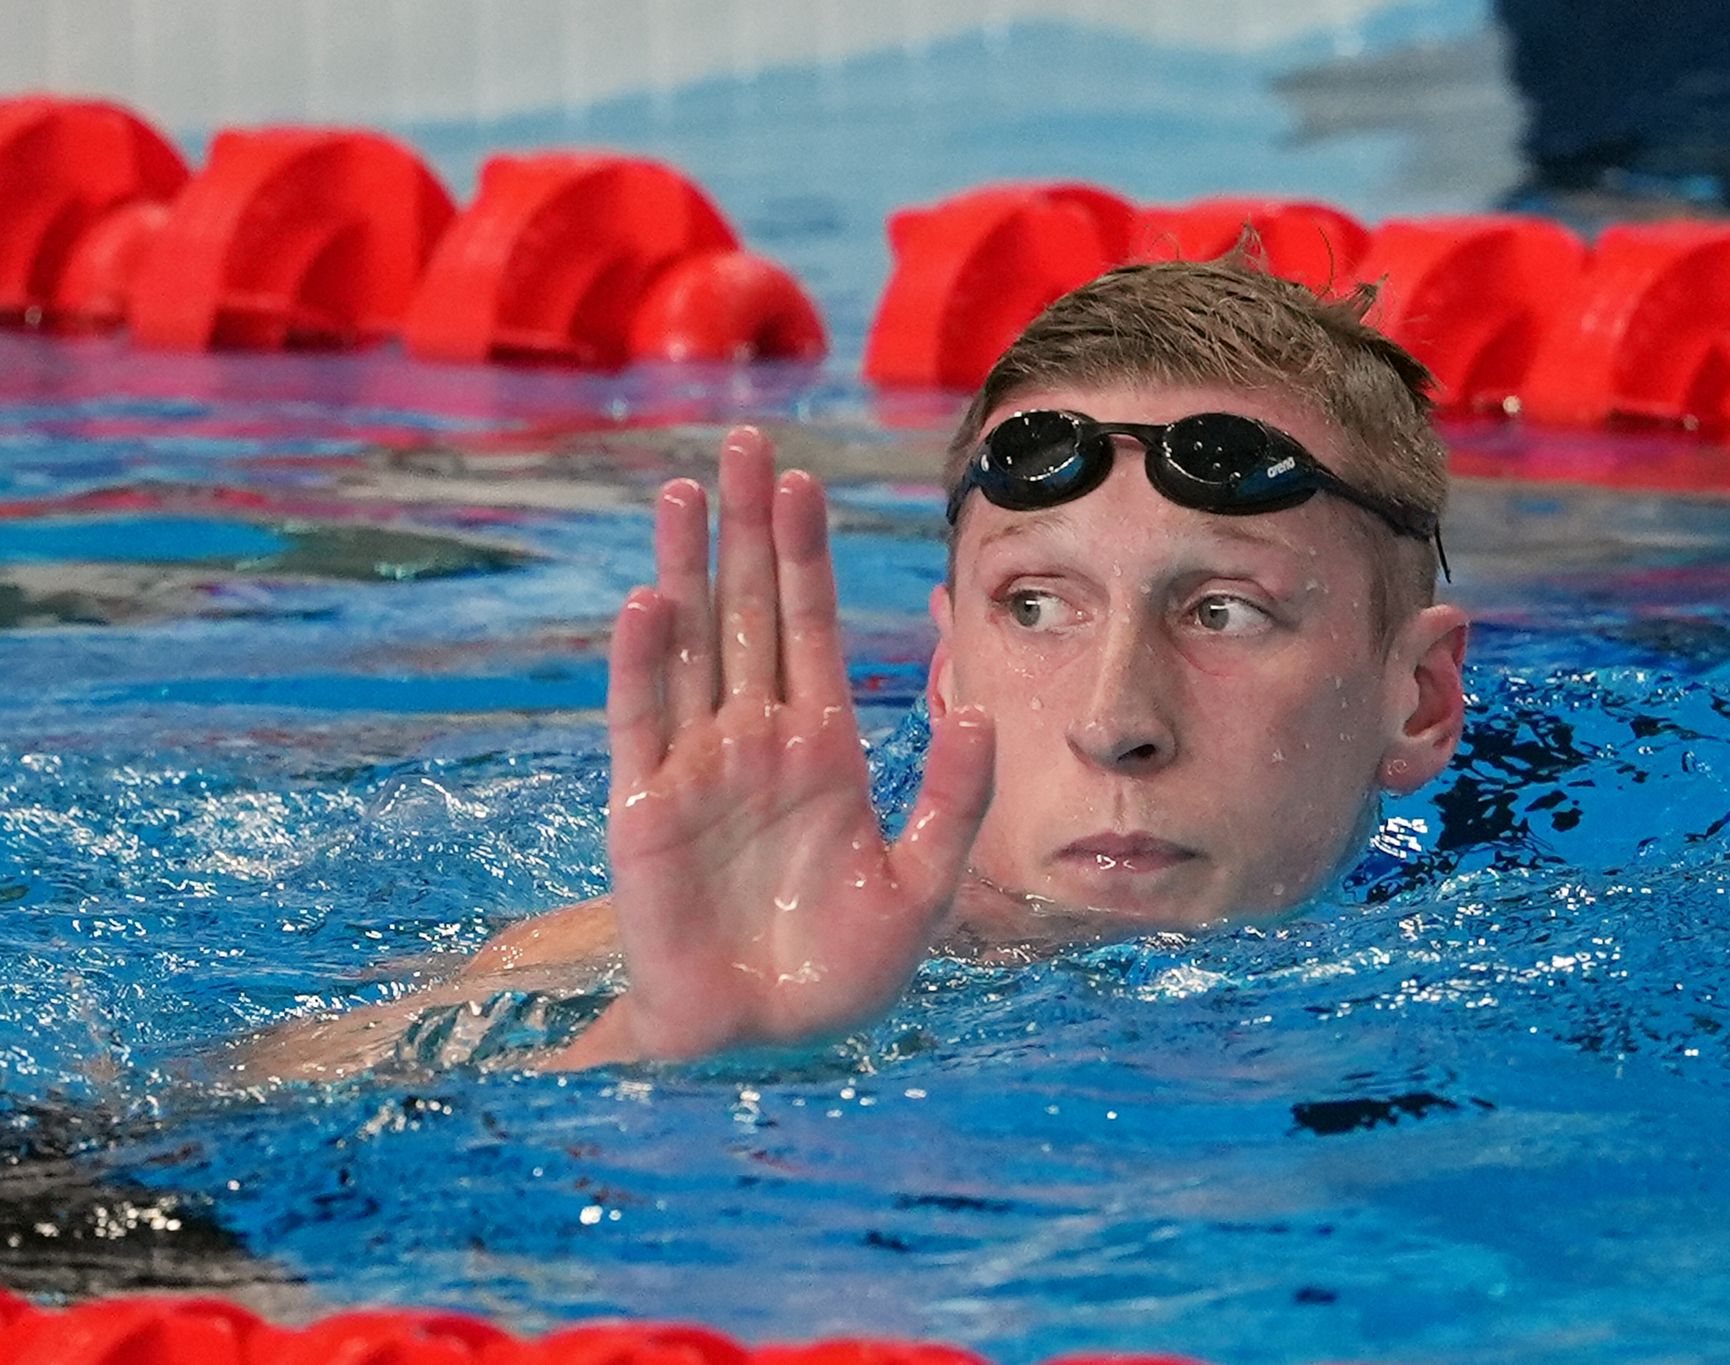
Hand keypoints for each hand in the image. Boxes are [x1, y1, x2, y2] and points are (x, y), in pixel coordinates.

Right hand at [555, 429, 994, 1066]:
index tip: (802, 481)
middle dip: (746, 529)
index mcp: (823, 746)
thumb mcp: (924, 882)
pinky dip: (642, 663)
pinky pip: (643, 721)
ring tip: (683, 489)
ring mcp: (698, 766)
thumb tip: (980, 705)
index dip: (806, 555)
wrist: (764, 1043)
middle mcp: (758, 739)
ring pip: (690, 645)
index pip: (813, 627)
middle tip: (743, 443)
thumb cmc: (843, 970)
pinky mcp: (645, 809)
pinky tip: (650, 601)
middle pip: (750, 611)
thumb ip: (952, 795)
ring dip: (686, 568)